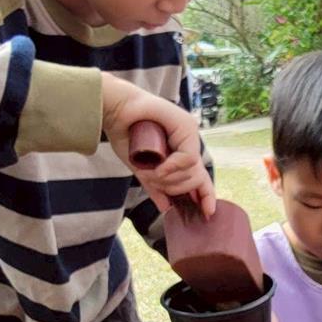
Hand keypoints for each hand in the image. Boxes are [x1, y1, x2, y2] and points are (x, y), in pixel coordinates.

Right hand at [101, 73, 214, 216]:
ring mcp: (189, 131)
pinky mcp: (185, 125)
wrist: (114, 109)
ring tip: (150, 170)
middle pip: (197, 178)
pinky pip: (187, 157)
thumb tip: (167, 208)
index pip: (202, 178)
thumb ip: (156, 186)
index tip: (207, 213)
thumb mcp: (142, 169)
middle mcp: (189, 141)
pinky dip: (172, 167)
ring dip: (169, 178)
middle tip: (155, 180)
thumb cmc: (124, 134)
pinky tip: (159, 167)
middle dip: (176, 188)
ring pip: (191, 170)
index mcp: (182, 152)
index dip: (207, 196)